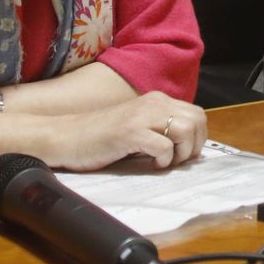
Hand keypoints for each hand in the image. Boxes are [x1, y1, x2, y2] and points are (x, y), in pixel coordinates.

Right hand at [52, 91, 207, 171]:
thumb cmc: (101, 138)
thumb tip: (190, 148)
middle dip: (193, 145)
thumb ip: (161, 130)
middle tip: (175, 160)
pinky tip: (148, 164)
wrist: (65, 137)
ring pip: (185, 130)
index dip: (198, 138)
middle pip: (196, 121)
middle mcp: (153, 103)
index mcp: (156, 100)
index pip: (197, 114)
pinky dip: (163, 160)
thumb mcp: (138, 126)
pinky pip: (164, 146)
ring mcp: (141, 116)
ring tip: (163, 162)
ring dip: (180, 152)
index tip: (183, 154)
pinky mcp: (129, 132)